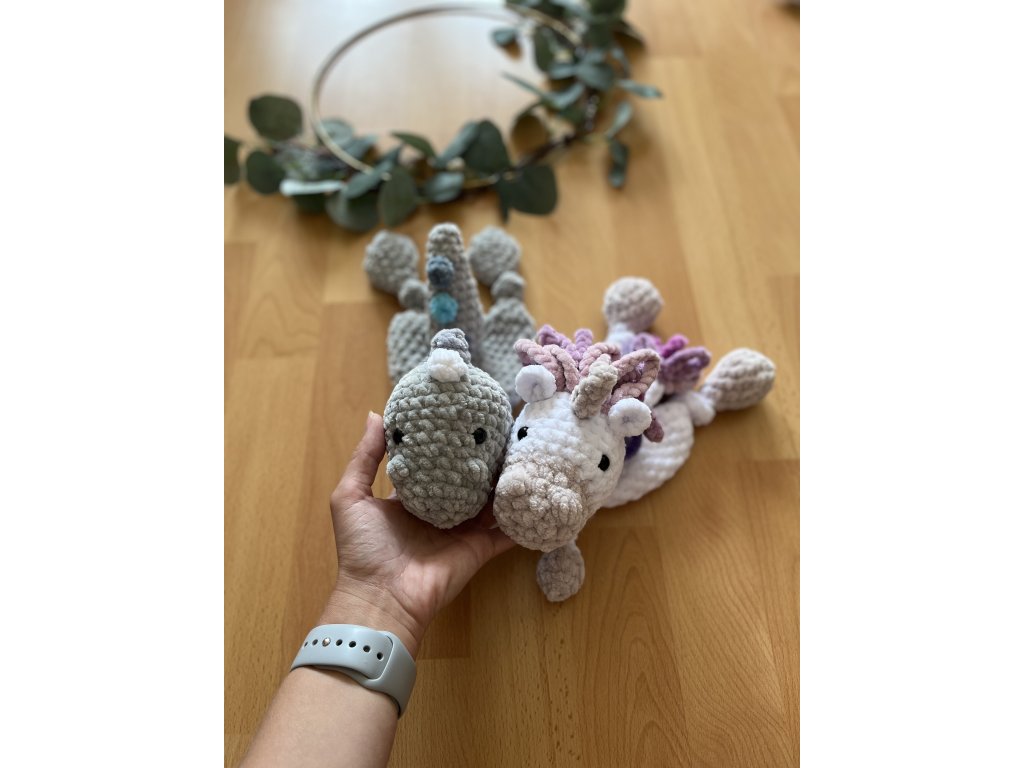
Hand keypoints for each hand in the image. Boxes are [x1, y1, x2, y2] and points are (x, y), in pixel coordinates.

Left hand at [320, 412, 514, 656]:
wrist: (381, 597)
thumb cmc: (362, 547)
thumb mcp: (350, 496)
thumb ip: (365, 457)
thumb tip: (376, 415)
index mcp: (410, 500)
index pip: (432, 466)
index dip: (444, 444)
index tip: (459, 416)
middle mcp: (439, 512)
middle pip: (464, 481)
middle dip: (478, 460)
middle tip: (498, 428)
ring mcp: (462, 530)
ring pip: (489, 501)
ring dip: (503, 481)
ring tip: (523, 449)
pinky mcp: (480, 547)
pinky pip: (505, 530)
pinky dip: (519, 515)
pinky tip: (535, 489)